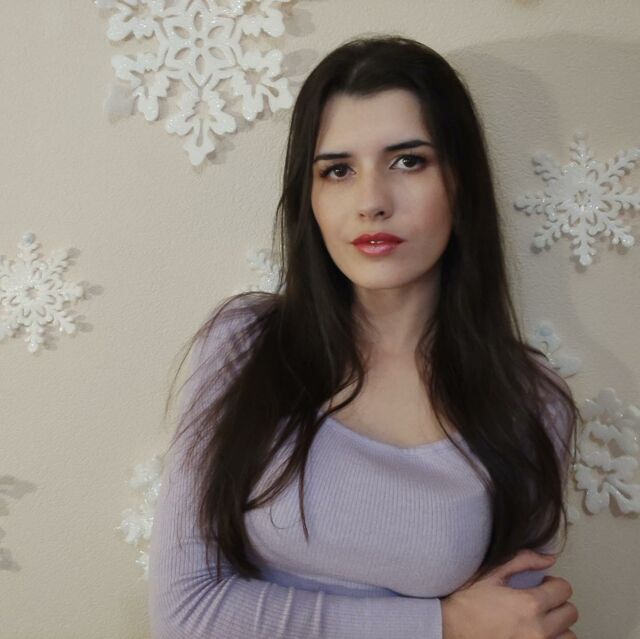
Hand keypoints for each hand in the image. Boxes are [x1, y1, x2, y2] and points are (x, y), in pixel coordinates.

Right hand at [441, 549, 578, 638]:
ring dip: (558, 627)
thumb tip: (549, 558)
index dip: (553, 583)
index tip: (542, 585)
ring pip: (569, 636)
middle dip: (557, 603)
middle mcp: (538, 630)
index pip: (564, 590)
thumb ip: (523, 561)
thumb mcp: (492, 573)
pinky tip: (536, 633)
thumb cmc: (468, 603)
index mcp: (529, 604)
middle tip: (540, 602)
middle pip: (570, 613)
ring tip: (540, 621)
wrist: (451, 628)